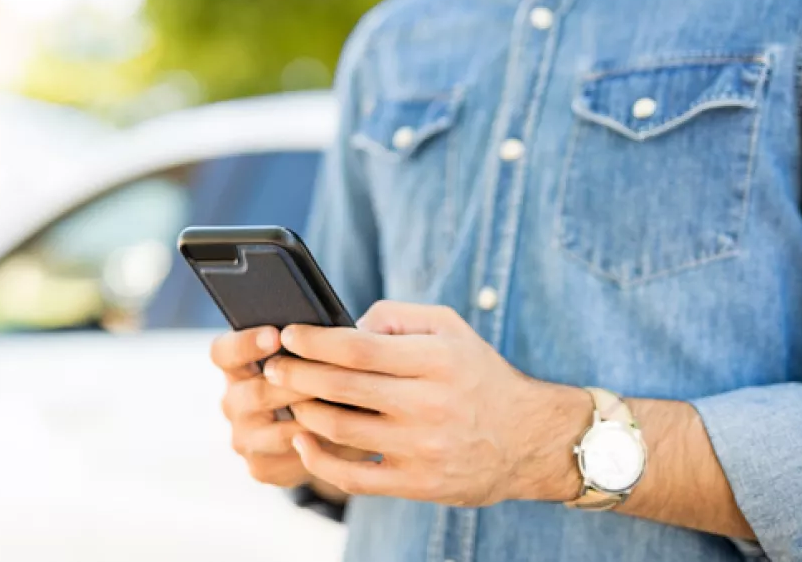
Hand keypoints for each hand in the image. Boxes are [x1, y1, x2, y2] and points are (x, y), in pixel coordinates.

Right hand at [210, 327, 368, 491]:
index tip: (276, 335)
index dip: (246, 343)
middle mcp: (233, 403)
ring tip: (347, 408)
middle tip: (331, 375)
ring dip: (313, 420)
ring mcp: (244, 439)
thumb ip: (308, 344)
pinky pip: (293, 459)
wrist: (317, 434)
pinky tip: (344, 436)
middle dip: (296, 384)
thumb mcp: (303, 356)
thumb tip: (334, 332)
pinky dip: (321, 448)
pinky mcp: (262, 468)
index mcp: (236, 367)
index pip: (224, 352)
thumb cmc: (313, 381)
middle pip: (255, 393)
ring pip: (278, 432)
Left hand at [264, 302, 589, 506]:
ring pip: (341, 430)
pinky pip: (354, 477)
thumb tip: (344, 324)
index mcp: (435, 360)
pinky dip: (319, 461)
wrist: (529, 439)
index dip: (314, 341)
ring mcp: (424, 448)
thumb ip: (396, 316)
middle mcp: (430, 404)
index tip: (288, 334)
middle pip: (342, 388)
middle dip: (296, 374)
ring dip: (303, 412)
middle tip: (273, 367)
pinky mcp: (419, 484)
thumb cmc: (477, 374)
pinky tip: (303, 441)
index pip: (358, 348)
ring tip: (288, 398)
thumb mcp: (450, 328)